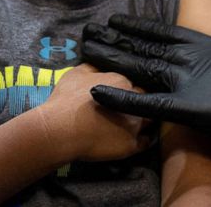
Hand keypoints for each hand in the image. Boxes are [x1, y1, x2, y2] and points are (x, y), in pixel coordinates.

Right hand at [37, 63, 151, 161]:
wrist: (61, 130)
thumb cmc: (66, 101)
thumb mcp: (76, 73)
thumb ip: (93, 68)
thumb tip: (101, 67)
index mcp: (122, 81)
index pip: (132, 83)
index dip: (126, 89)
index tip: (119, 93)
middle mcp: (134, 101)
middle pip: (144, 99)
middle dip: (137, 102)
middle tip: (124, 108)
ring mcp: (135, 124)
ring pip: (149, 119)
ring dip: (143, 119)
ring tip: (132, 122)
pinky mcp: (131, 145)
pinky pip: (146, 141)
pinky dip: (143, 139)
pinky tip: (136, 138)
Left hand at [82, 15, 210, 192]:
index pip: (171, 35)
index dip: (141, 28)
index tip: (118, 21)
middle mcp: (207, 59)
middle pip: (152, 45)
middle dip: (119, 38)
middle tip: (89, 30)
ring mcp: (203, 81)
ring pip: (146, 66)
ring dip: (113, 58)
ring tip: (85, 49)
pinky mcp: (201, 109)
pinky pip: (152, 104)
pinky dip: (123, 99)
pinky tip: (98, 93)